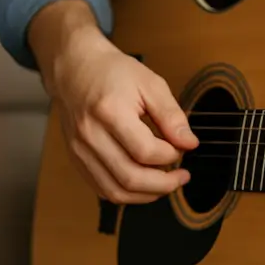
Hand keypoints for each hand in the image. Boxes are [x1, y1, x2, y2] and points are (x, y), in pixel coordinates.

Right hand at [47, 28, 197, 203]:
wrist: (75, 69)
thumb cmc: (112, 73)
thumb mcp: (150, 84)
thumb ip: (171, 116)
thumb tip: (190, 144)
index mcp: (109, 112)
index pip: (145, 151)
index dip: (170, 155)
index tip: (182, 148)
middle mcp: (90, 135)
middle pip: (130, 178)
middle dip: (163, 184)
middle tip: (182, 176)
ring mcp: (80, 150)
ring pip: (115, 191)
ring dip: (146, 194)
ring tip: (166, 183)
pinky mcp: (76, 159)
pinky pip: (102, 189)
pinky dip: (126, 193)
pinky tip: (144, 183)